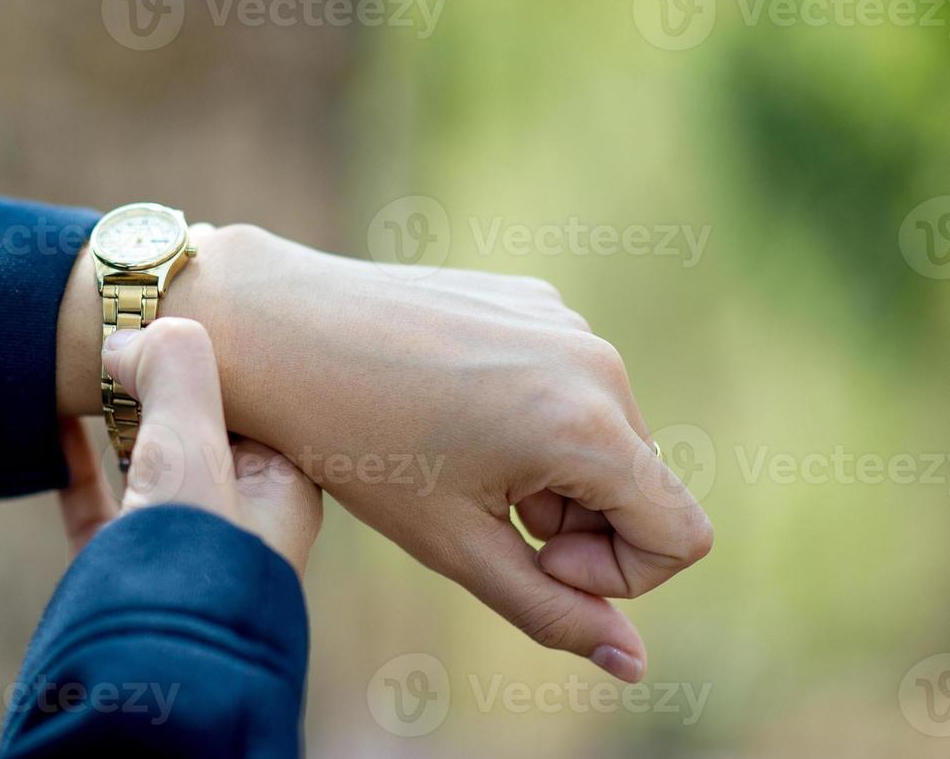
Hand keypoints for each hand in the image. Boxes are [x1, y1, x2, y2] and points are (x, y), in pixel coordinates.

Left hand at [57, 226, 712, 681]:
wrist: (276, 326)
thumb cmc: (353, 441)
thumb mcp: (455, 544)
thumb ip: (551, 611)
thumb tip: (632, 662)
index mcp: (589, 423)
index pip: (682, 537)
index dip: (615, 576)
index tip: (532, 556)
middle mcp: (596, 359)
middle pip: (640, 485)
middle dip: (574, 522)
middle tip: (476, 508)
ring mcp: (564, 318)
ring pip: (604, 435)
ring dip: (550, 470)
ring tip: (454, 456)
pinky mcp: (532, 295)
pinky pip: (567, 381)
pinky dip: (529, 415)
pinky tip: (446, 409)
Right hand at [57, 317, 322, 577]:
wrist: (141, 679)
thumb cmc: (189, 560)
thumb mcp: (191, 445)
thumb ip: (174, 369)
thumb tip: (127, 336)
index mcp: (282, 487)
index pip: (262, 394)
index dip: (224, 345)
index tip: (181, 299)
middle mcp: (238, 515)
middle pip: (202, 418)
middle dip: (164, 372)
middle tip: (125, 320)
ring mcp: (177, 542)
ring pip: (147, 452)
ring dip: (119, 408)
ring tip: (88, 353)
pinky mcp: (118, 567)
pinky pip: (98, 495)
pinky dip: (77, 456)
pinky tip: (53, 417)